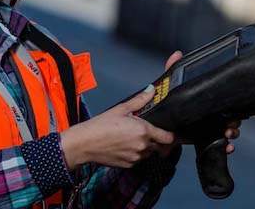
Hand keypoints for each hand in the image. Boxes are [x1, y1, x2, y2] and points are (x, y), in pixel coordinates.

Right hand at [60, 87, 175, 167]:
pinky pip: (138, 160)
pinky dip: (135, 154)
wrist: (84, 144)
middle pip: (159, 146)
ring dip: (146, 147)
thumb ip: (140, 100)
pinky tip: (125, 146)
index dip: (171, 135)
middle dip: (156, 140)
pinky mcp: (128, 165)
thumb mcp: (121, 109)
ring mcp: (136, 158)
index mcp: (144, 131)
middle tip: (147, 132)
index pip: (168, 138)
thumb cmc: (100, 125)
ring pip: (148, 153)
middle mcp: (142, 146)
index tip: (168, 132)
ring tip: (133, 138)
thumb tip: (151, 90)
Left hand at [162, 50, 241, 155]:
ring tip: (228, 133)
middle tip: (231, 122)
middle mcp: (205, 116)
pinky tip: (226, 147)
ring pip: (225, 130)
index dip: (229, 104)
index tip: (234, 106)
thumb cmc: (158, 108)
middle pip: (227, 116)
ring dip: (231, 132)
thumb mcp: (166, 88)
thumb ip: (170, 71)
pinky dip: (224, 147)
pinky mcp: (200, 143)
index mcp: (198, 102)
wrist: (149, 132)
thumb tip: (177, 54)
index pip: (219, 101)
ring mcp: (204, 130)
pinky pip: (216, 145)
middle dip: (233, 119)